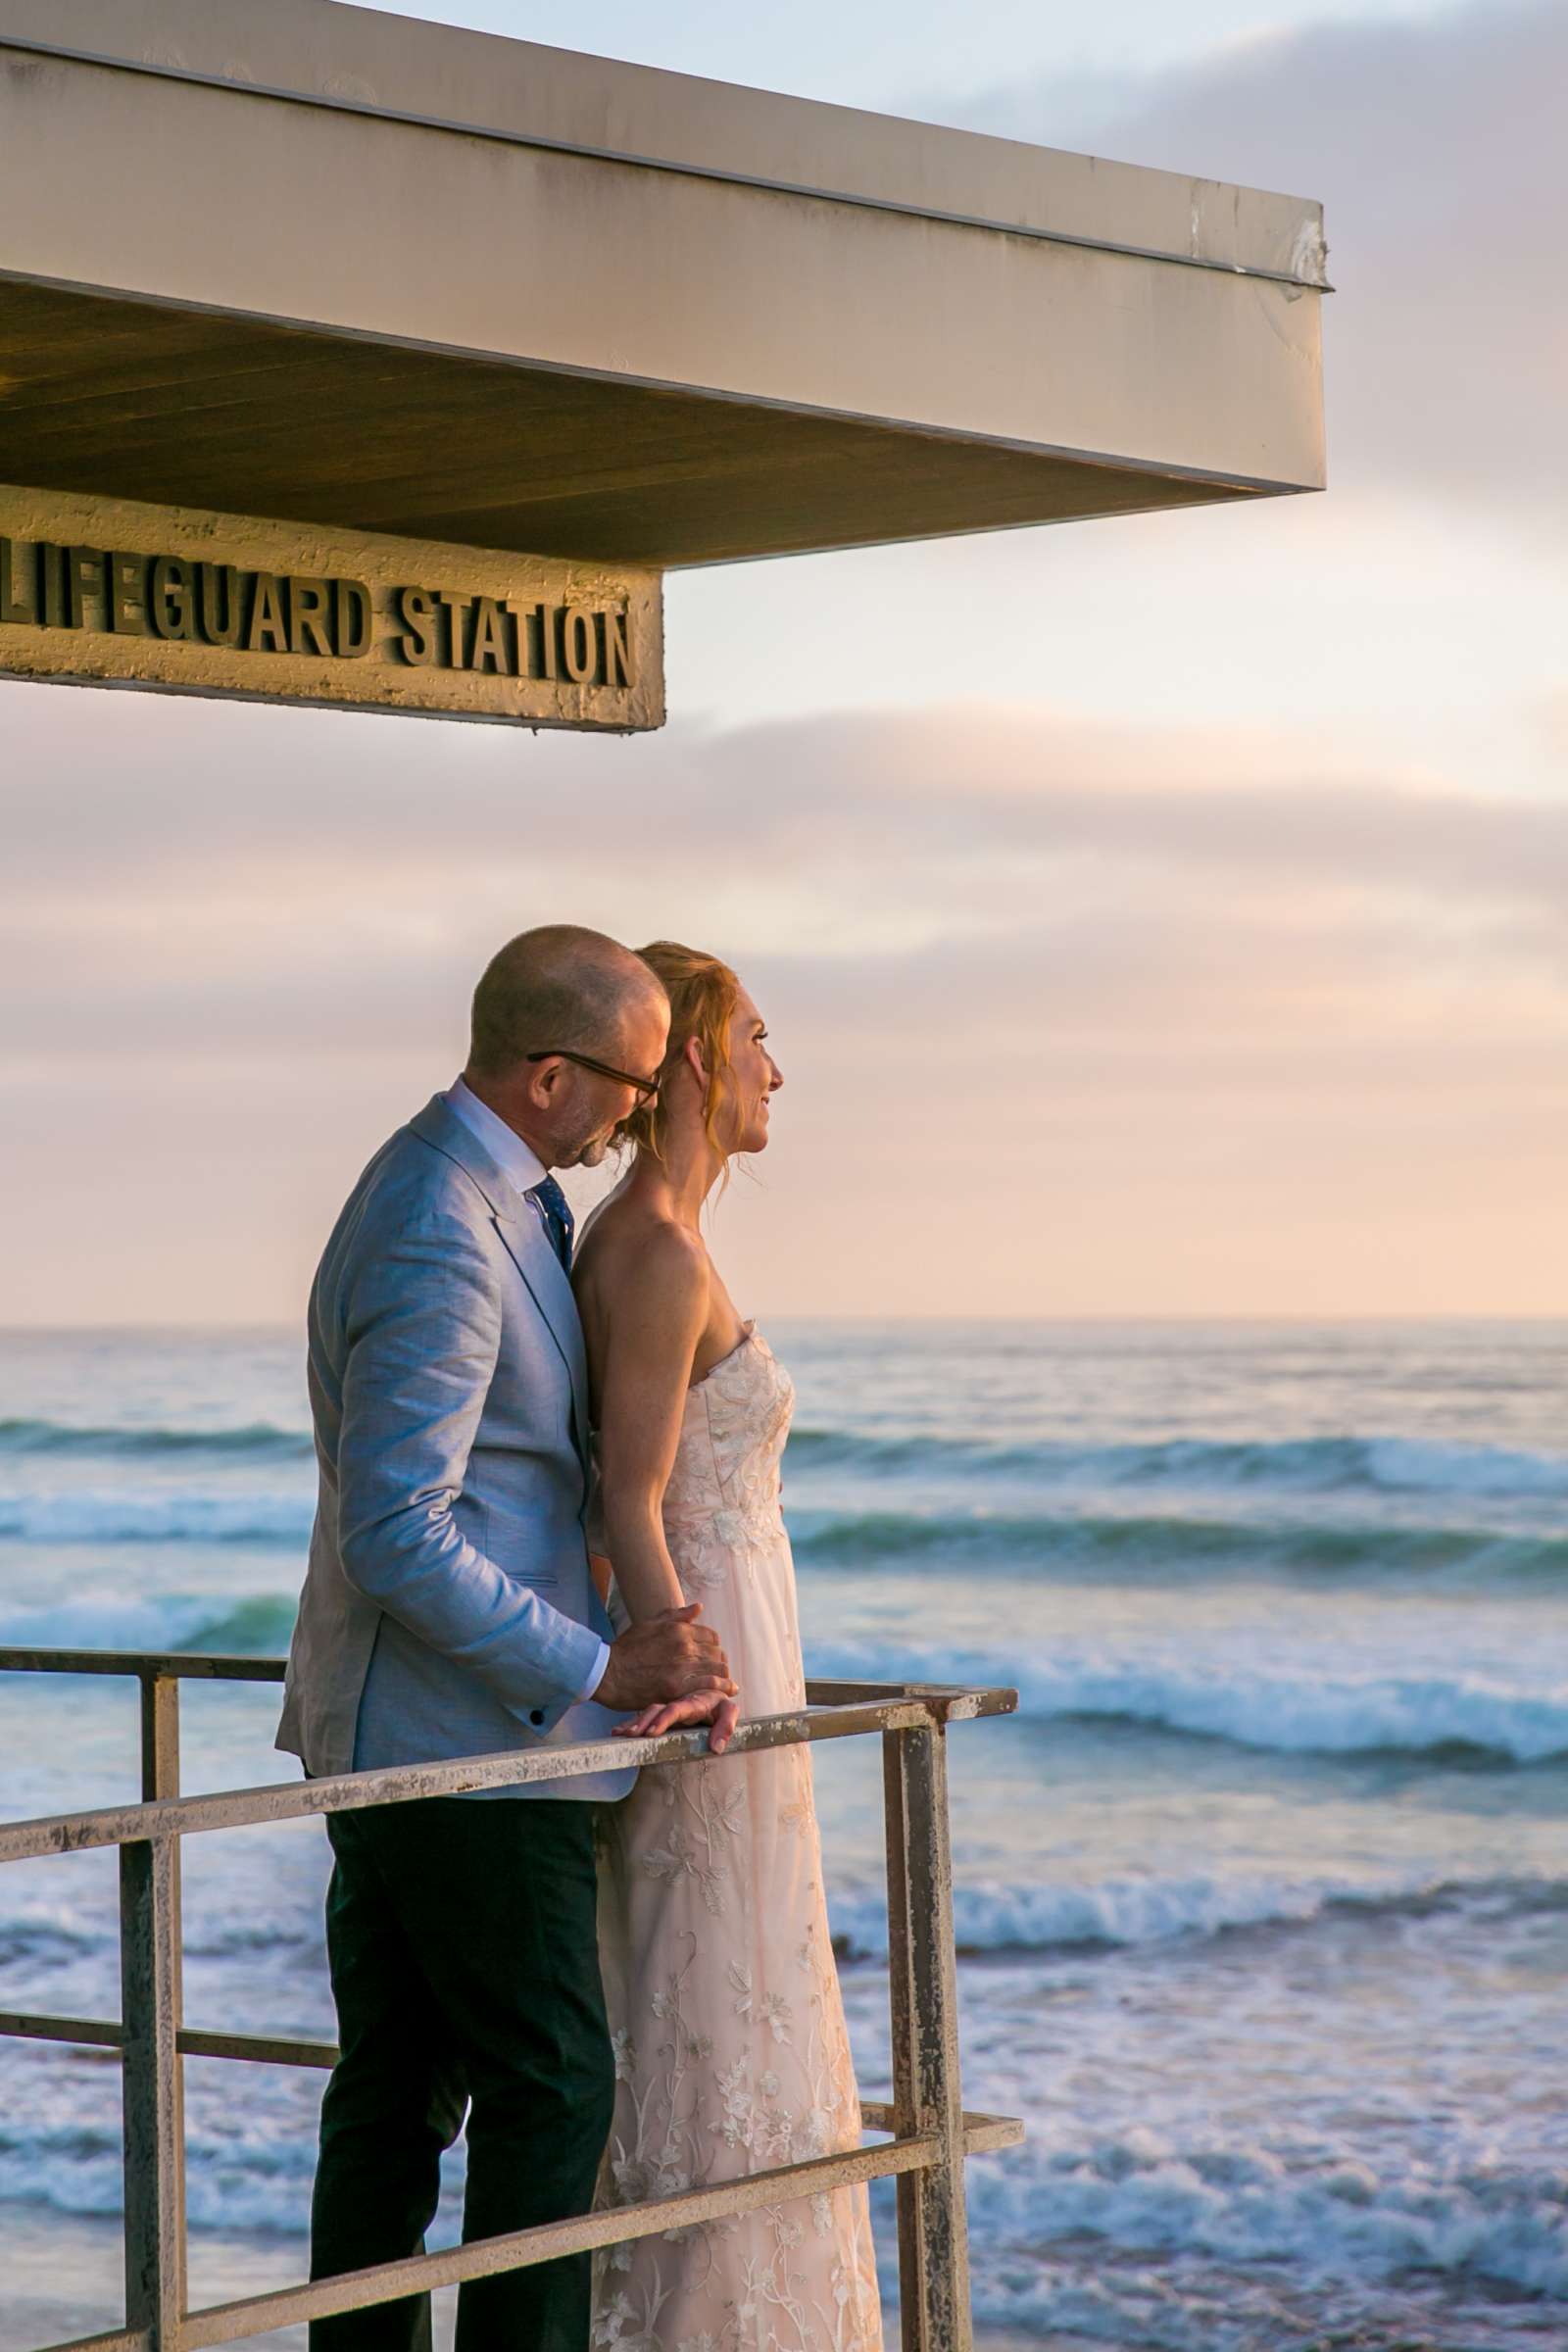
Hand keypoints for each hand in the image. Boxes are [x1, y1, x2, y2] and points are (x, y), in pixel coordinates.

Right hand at [594, 1603, 734, 1713]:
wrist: (607, 1673)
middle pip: (716, 1652)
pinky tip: (728, 1690)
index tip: (711, 1654)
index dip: (713, 1646)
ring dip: (724, 1674)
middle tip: (719, 1670)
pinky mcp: (677, 1689)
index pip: (711, 1635)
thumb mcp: (650, 1623)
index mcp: (678, 1629)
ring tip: (726, 1682)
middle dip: (719, 1661)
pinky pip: (709, 1686)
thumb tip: (699, 1607)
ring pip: (718, 1668)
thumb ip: (676, 1615)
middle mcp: (684, 1646)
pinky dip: (722, 1687)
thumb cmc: (626, 1648)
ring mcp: (682, 1668)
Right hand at [612, 1688, 740, 1753]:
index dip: (663, 1720)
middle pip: (656, 1710)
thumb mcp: (729, 1713)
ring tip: (619, 1734)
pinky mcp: (663, 1715)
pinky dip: (632, 1723)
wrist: (715, 1697)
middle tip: (630, 1736)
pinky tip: (619, 1732)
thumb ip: (726, 1727)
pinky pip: (646, 1718)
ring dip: (634, 1723)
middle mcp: (677, 1704)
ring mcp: (668, 1709)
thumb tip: (716, 1748)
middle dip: (642, 1722)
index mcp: (692, 1702)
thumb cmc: (721, 1706)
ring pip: (648, 1713)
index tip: (651, 1733)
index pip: (676, 1709)